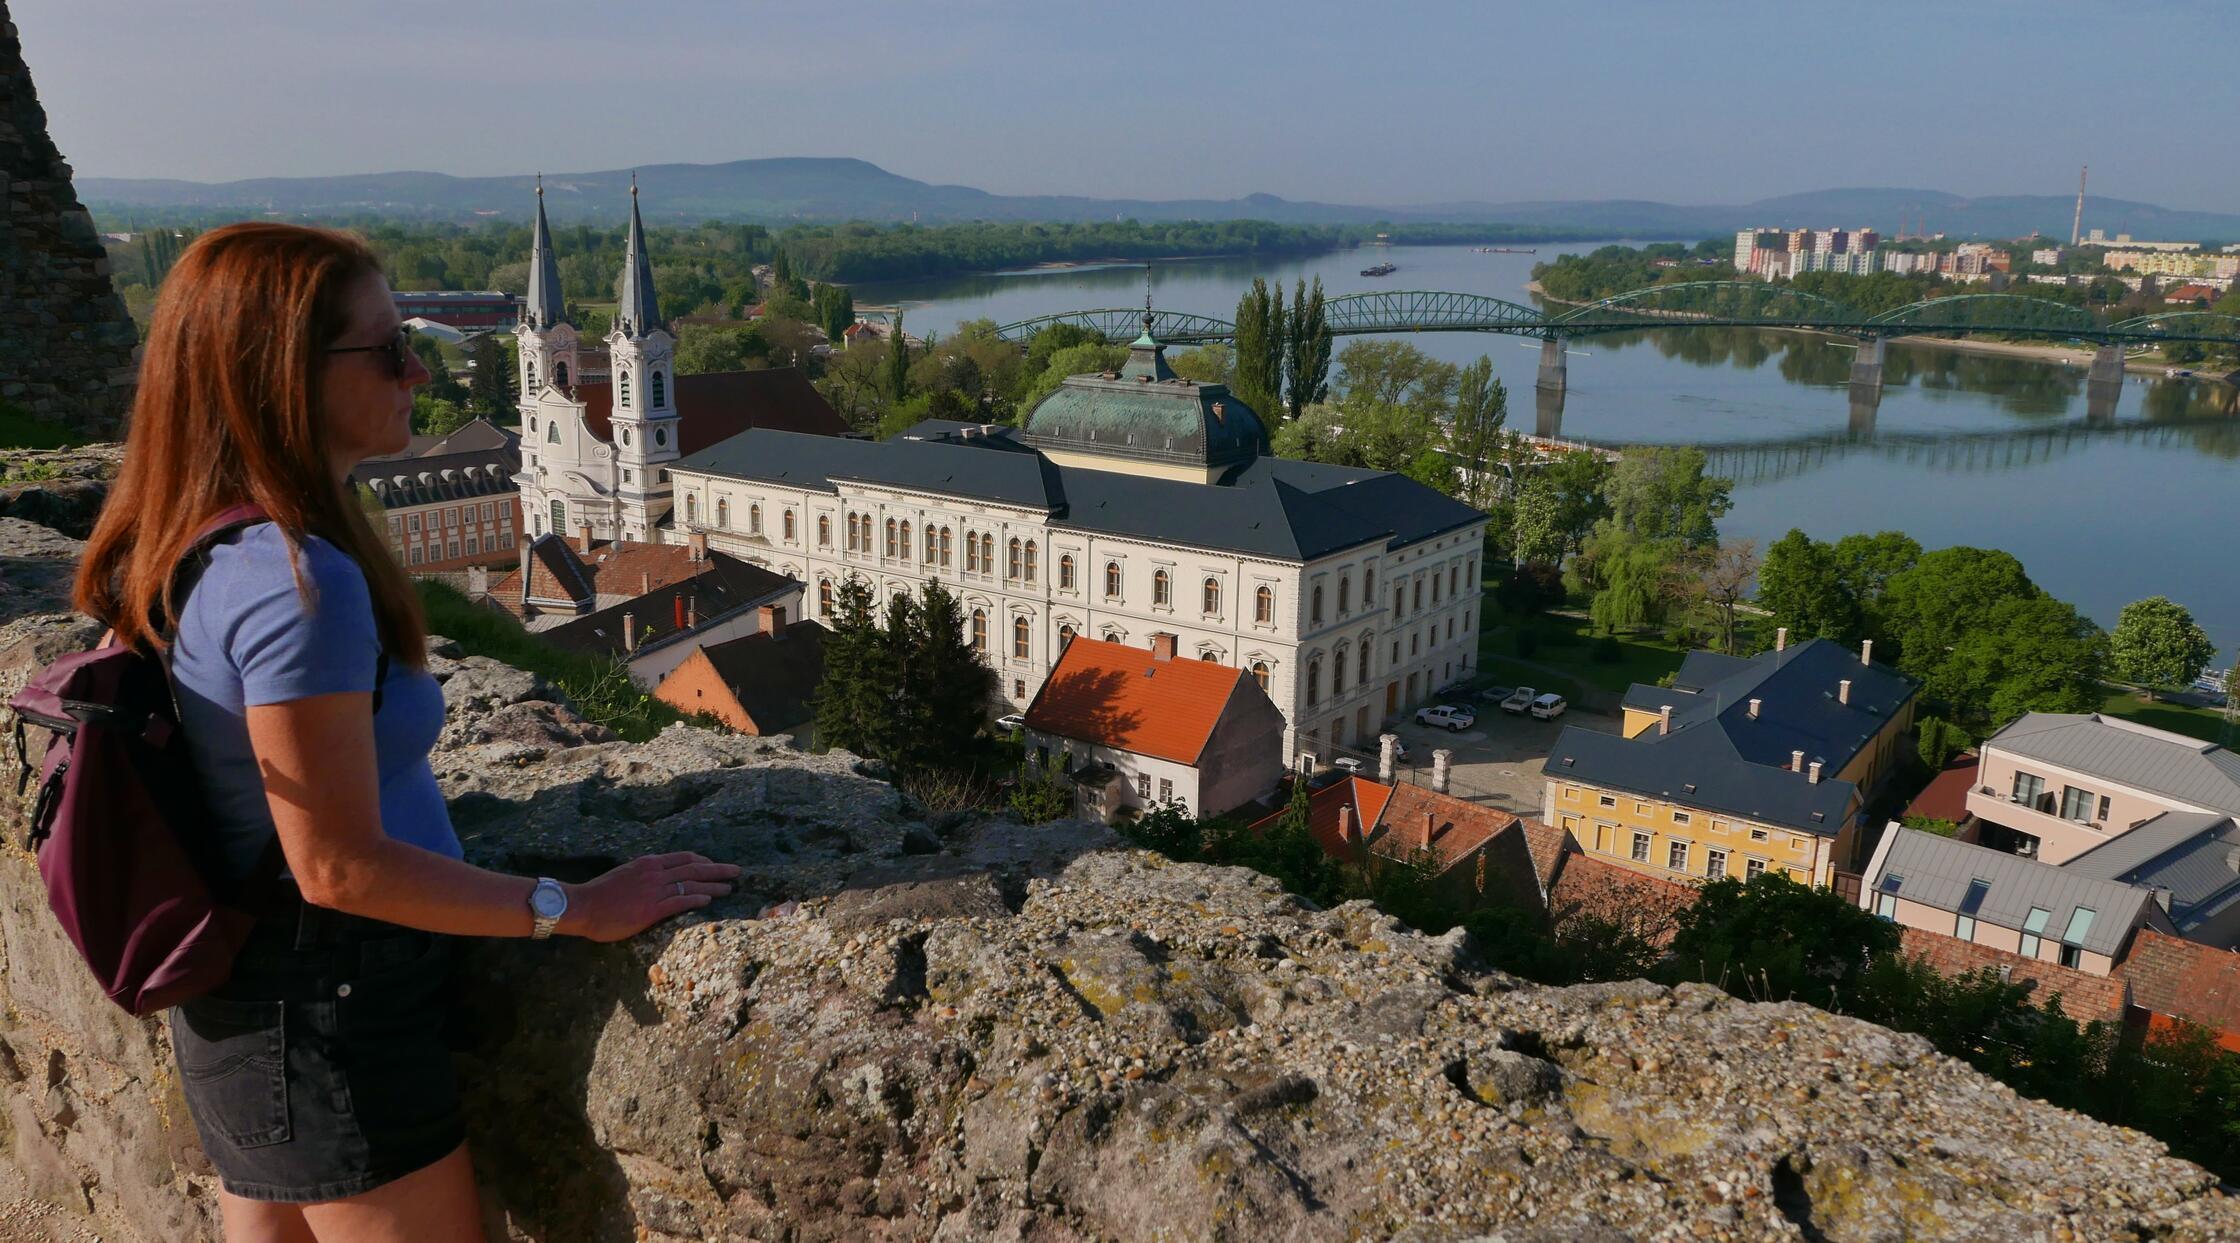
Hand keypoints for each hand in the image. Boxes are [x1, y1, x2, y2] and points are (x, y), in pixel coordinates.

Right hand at [557, 852, 741, 942]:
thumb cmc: (599, 894)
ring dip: (714, 885)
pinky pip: (680, 901)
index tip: (715, 865)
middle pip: (694, 868)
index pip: (683, 858)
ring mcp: (654, 891)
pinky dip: (697, 899)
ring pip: (692, 884)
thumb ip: (643, 875)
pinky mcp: (651, 909)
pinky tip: (710, 900)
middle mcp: (655, 873)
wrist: (582, 905)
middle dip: (718, 870)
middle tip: (737, 871)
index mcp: (648, 863)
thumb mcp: (624, 875)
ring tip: (730, 887)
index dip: (703, 861)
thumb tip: (657, 879)